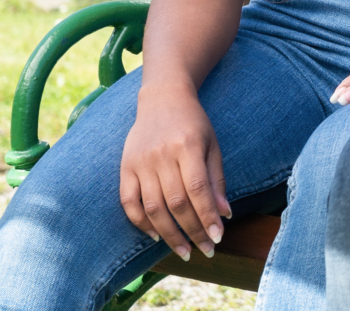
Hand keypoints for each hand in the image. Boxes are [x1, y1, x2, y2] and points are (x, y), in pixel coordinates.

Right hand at [119, 84, 229, 260]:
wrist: (162, 99)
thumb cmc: (194, 123)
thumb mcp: (212, 145)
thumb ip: (216, 179)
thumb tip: (224, 215)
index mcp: (187, 146)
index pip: (198, 189)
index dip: (207, 216)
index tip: (218, 237)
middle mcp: (161, 155)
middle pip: (176, 202)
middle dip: (192, 231)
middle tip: (206, 250)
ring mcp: (140, 162)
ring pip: (153, 208)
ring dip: (169, 235)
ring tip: (184, 251)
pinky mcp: (125, 168)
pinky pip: (129, 202)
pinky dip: (141, 223)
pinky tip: (156, 235)